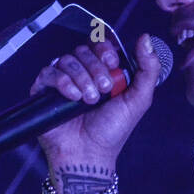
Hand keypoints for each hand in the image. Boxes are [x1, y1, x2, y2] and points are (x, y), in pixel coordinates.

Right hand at [33, 35, 162, 163]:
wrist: (89, 154)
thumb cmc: (112, 131)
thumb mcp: (139, 99)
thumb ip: (148, 69)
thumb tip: (146, 39)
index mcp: (104, 72)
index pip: (100, 45)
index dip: (105, 50)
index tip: (111, 63)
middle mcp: (83, 74)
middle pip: (83, 50)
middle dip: (95, 68)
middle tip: (103, 90)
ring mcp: (63, 82)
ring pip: (67, 60)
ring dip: (81, 78)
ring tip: (89, 100)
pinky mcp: (45, 91)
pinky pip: (49, 72)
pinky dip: (62, 82)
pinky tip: (73, 97)